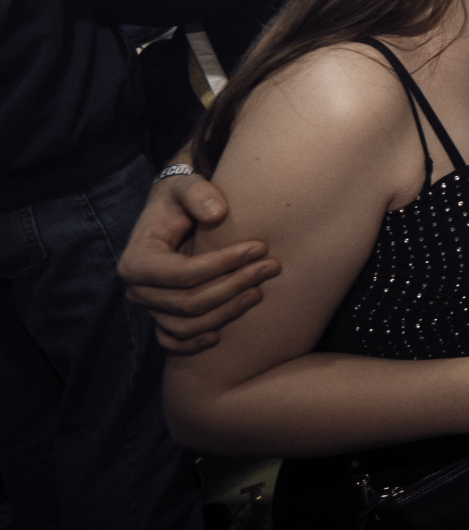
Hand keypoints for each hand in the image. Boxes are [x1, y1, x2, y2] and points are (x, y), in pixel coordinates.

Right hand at [118, 171, 279, 353]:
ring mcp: (149, 307)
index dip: (224, 264)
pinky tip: (222, 335)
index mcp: (136, 260)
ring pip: (186, 325)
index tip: (259, 247)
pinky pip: (173, 341)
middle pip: (189, 303)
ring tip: (260, 292)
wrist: (174, 212)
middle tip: (271, 268)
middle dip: (234, 287)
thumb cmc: (180, 197)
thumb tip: (217, 213)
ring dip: (226, 313)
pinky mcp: (161, 317)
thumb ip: (198, 193)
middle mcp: (137, 289)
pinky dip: (194, 344)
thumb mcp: (186, 185)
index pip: (184, 274)